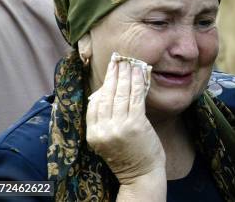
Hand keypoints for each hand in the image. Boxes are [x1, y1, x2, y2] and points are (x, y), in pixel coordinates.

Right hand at [86, 58, 165, 184]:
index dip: (103, 84)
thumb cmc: (128, 155)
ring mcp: (118, 127)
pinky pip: (135, 98)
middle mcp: (102, 130)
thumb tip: (107, 91)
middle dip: (113, 74)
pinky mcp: (135, 125)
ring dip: (125, 75)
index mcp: (92, 135)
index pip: (94, 103)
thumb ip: (105, 119)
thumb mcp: (109, 139)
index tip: (109, 70)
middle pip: (106, 95)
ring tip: (129, 62)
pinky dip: (137, 82)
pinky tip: (140, 72)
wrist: (142, 174)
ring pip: (120, 94)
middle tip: (118, 59)